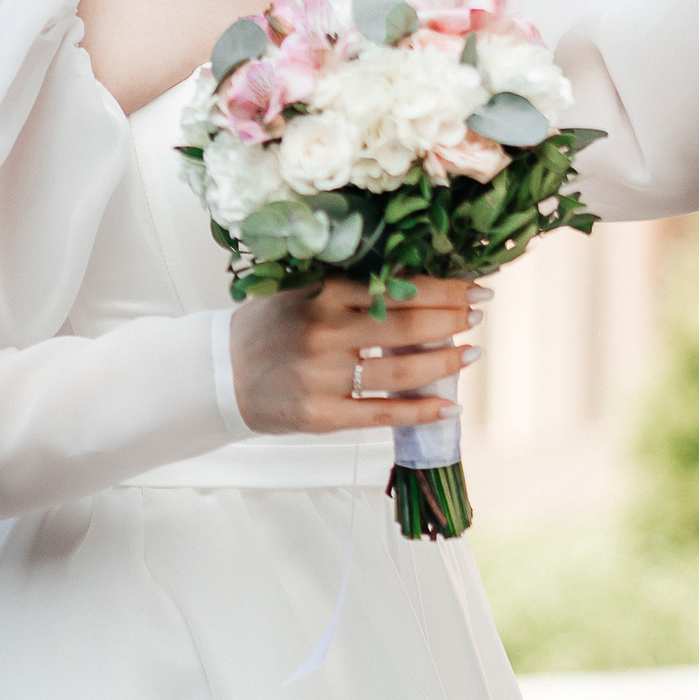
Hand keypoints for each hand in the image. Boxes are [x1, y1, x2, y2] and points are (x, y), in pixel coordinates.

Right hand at [229, 277, 479, 433]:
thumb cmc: (270, 325)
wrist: (221, 373)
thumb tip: (421, 282)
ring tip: (471, 355)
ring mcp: (323, 379)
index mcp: (323, 295)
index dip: (446, 290)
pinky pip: (381, 415)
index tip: (475, 288)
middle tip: (478, 317)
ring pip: (401, 374)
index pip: (399, 289)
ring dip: (445, 365)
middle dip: (453, 322)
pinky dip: (420, 412)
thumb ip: (354, 288)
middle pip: (408, 329)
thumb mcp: (305, 291)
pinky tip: (448, 407)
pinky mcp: (321, 416)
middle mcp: (325, 334)